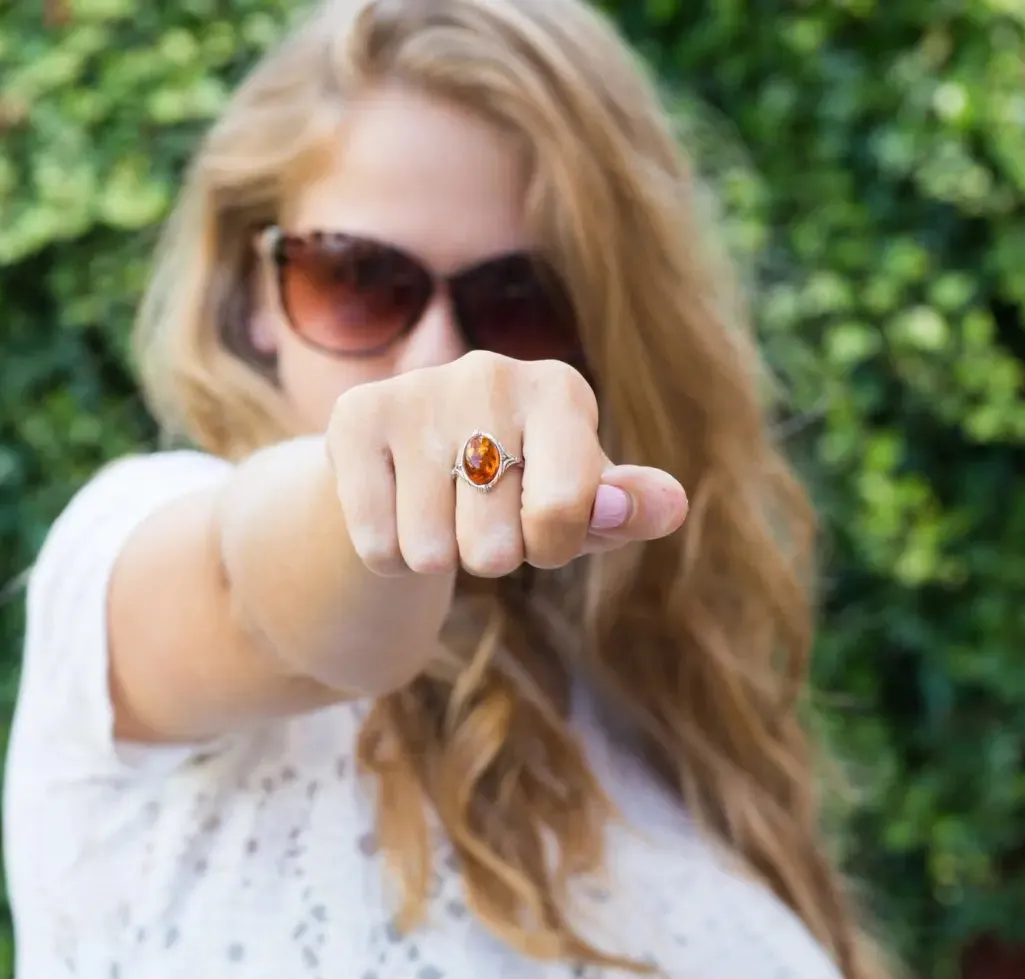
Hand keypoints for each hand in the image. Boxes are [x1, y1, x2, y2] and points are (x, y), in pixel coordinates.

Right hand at [325, 352, 689, 577]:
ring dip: (437, 557)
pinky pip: (378, 544)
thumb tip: (669, 506)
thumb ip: (628, 509)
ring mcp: (417, 391)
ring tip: (439, 513)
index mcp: (560, 390)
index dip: (552, 548)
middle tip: (481, 518)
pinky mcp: (355, 417)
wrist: (409, 462)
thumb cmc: (519, 486)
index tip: (543, 528)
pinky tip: (397, 511)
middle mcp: (491, 374)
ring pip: (430, 552)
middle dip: (490, 556)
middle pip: (495, 546)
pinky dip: (389, 554)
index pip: (566, 514)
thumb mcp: (581, 502)